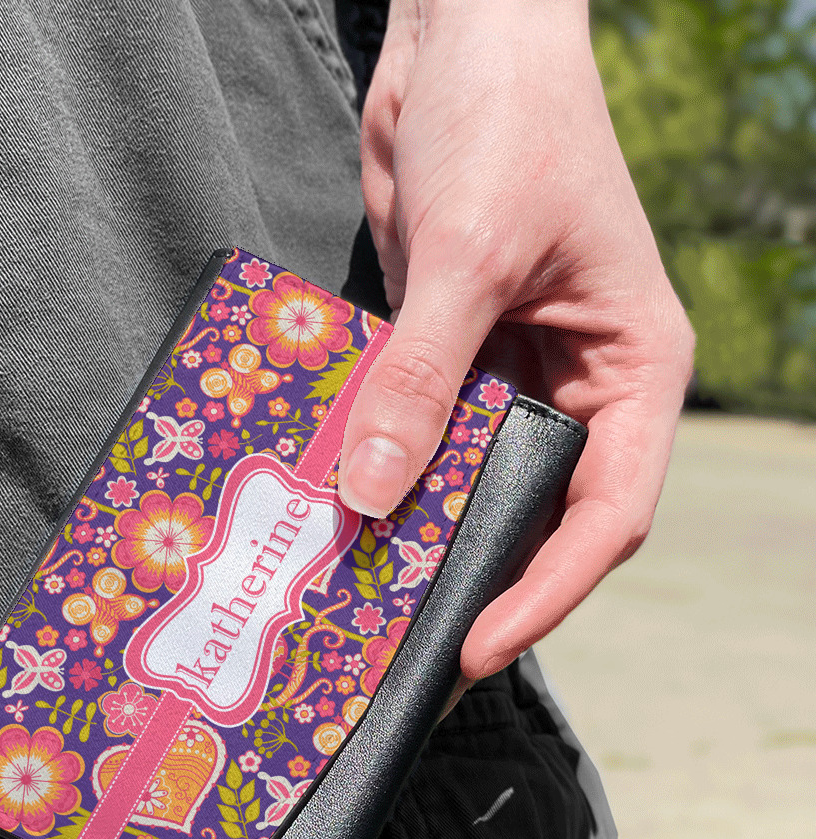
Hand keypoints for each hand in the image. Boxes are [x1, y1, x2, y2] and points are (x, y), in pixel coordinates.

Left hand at [338, 0, 692, 681]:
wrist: (463, 33)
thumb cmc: (509, 120)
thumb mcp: (468, 253)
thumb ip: (422, 376)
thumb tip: (369, 494)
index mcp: (632, 370)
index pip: (606, 512)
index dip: (545, 593)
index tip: (475, 647)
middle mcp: (578, 387)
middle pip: (537, 516)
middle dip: (478, 581)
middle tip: (403, 652)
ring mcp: (510, 377)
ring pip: (471, 486)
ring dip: (419, 537)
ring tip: (358, 606)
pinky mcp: (447, 359)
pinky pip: (417, 438)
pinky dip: (380, 476)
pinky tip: (331, 518)